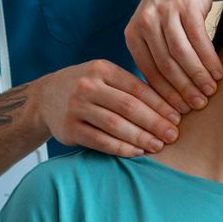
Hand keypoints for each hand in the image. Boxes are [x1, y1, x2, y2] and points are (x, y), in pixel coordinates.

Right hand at [35, 60, 181, 156]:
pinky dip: (121, 148)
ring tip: (158, 146)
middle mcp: (87, 85)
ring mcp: (76, 107)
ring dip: (140, 137)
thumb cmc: (86, 87)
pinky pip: (100, 141)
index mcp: (102, 69)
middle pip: (129, 107)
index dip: (160, 104)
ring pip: (115, 125)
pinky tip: (137, 152)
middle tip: (173, 135)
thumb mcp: (104, 76)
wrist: (45, 98)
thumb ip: (130, 87)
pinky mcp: (69, 129)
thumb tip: (170, 104)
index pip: (137, 88)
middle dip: (154, 123)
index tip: (178, 117)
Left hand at [125, 0, 222, 114]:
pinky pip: (199, 39)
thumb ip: (154, 57)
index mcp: (133, 33)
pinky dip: (209, 58)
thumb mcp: (153, 31)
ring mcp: (166, 12)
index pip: (148, 71)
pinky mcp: (187, 5)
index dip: (165, 94)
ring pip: (182, 53)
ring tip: (210, 90)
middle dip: (183, 89)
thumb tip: (162, 100)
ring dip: (198, 75)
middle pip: (165, 64)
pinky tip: (218, 71)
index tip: (179, 111)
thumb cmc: (172, 12)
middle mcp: (146, 21)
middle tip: (197, 105)